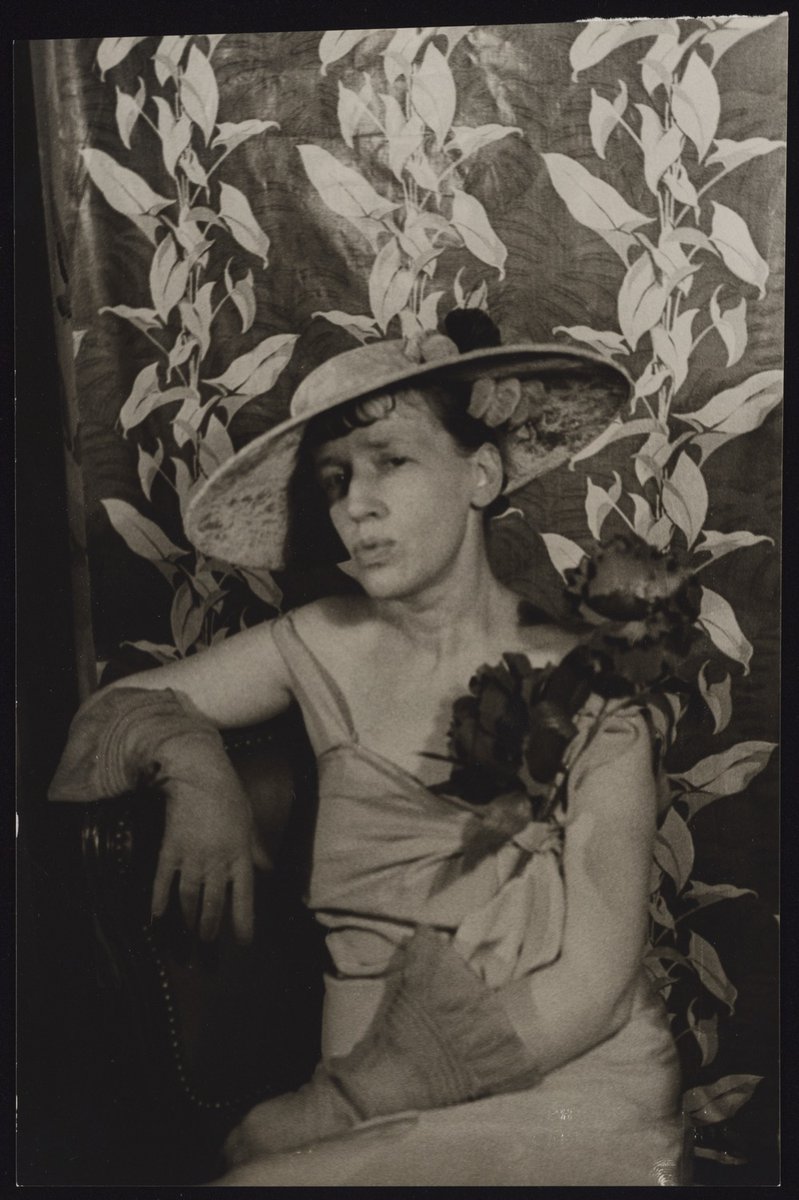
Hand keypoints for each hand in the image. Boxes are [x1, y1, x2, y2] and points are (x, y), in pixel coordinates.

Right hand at [150, 764, 269, 942]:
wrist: (199, 776)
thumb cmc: (229, 797)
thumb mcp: (249, 823)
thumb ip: (257, 850)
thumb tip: (269, 869)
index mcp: (240, 855)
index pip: (244, 896)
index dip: (244, 921)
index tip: (244, 942)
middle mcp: (217, 861)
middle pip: (213, 902)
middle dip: (210, 925)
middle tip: (208, 940)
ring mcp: (191, 857)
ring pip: (189, 896)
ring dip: (188, 917)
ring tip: (189, 931)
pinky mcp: (170, 849)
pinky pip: (163, 880)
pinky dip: (159, 899)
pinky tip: (157, 915)